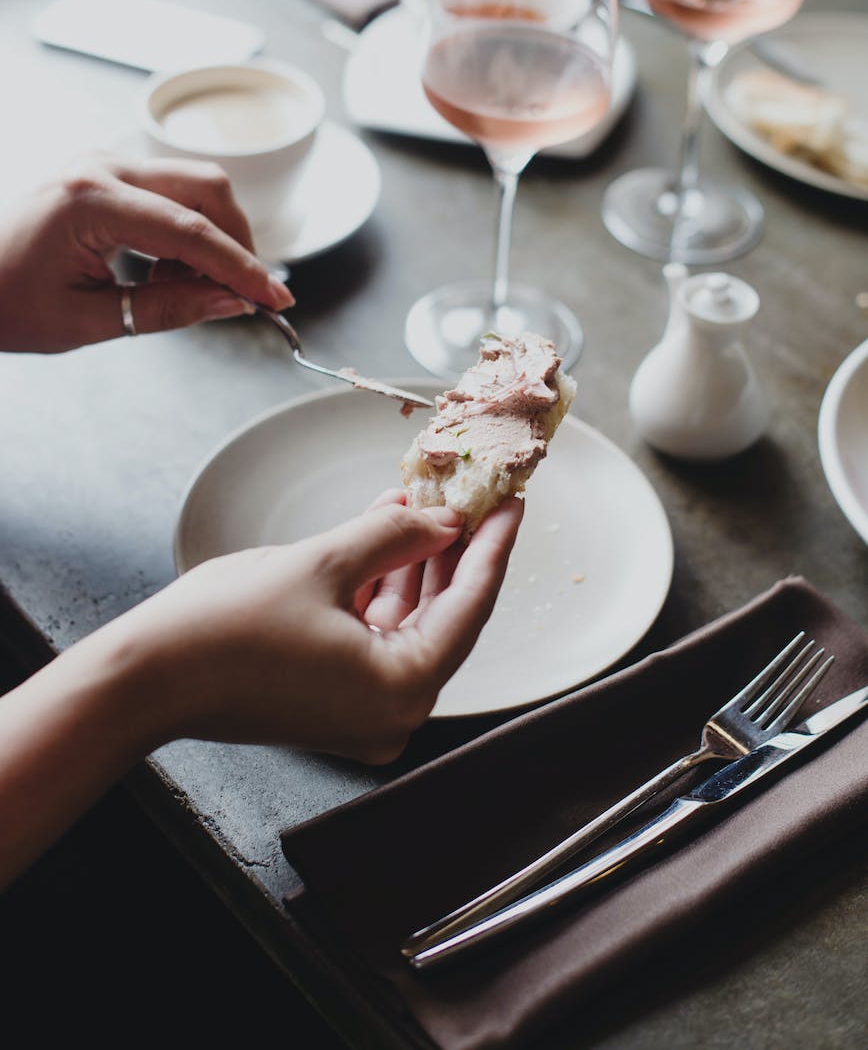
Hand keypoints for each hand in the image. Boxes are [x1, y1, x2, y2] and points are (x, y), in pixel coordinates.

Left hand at [0, 155, 292, 352]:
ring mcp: (105, 164)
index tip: (277, 298)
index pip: (191, 233)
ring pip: (195, 186)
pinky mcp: (108, 174)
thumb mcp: (87, 320)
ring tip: (189, 290)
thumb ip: (166, 311)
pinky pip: (172, 192)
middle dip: (237, 243)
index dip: (242, 269)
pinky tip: (168, 273)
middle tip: (243, 295)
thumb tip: (232, 304)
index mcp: (89, 200)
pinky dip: (188, 232)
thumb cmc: (7, 302)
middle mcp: (100, 167)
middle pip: (206, 188)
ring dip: (213, 237)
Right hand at [128, 495, 522, 762]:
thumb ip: (396, 536)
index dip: (493, 545)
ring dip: (415, 562)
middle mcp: (392, 714)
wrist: (146, 677)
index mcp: (402, 690)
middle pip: (443, 616)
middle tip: (475, 496)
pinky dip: (382, 588)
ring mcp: (363, 712)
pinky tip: (387, 532)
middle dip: (453, 550)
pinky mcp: (335, 701)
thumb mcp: (326, 563)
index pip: (470, 605)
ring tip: (426, 501)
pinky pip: (376, 636)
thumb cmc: (226, 628)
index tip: (512, 502)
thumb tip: (443, 519)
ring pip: (409, 623)